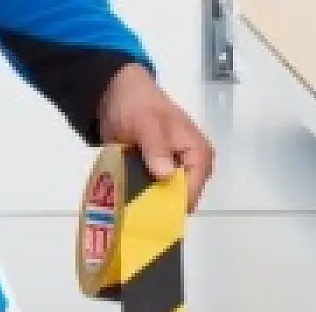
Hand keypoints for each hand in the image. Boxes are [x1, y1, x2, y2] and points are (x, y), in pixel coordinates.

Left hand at [97, 63, 215, 210]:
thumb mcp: (146, 124)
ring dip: (145, 206)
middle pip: (178, 200)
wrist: (117, 93)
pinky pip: (151, 194)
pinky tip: (123, 203)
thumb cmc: (137, 104)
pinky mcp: (157, 175)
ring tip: (125, 210)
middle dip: (156, 208)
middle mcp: (191, 167)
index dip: (170, 205)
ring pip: (164, 200)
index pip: (191, 191)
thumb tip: (166, 175)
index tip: (147, 214)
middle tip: (132, 213)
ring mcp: (173, 172)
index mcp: (198, 154)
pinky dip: (138, 199)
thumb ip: (157, 148)